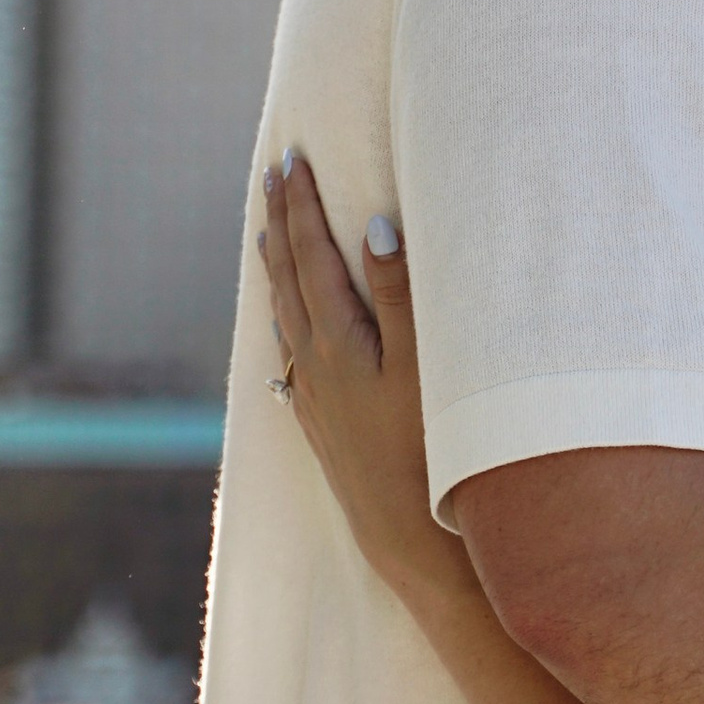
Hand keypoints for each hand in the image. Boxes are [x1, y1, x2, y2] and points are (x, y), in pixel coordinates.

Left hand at [258, 155, 448, 591]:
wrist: (414, 543)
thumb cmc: (433, 450)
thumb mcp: (426, 365)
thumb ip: (402, 294)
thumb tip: (374, 227)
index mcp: (337, 340)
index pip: (312, 255)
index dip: (302, 205)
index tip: (291, 160)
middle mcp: (315, 366)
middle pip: (290, 279)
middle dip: (283, 224)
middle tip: (275, 177)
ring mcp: (315, 400)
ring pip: (286, 319)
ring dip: (279, 272)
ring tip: (270, 238)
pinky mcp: (324, 430)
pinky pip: (293, 359)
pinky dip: (288, 325)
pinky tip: (290, 331)